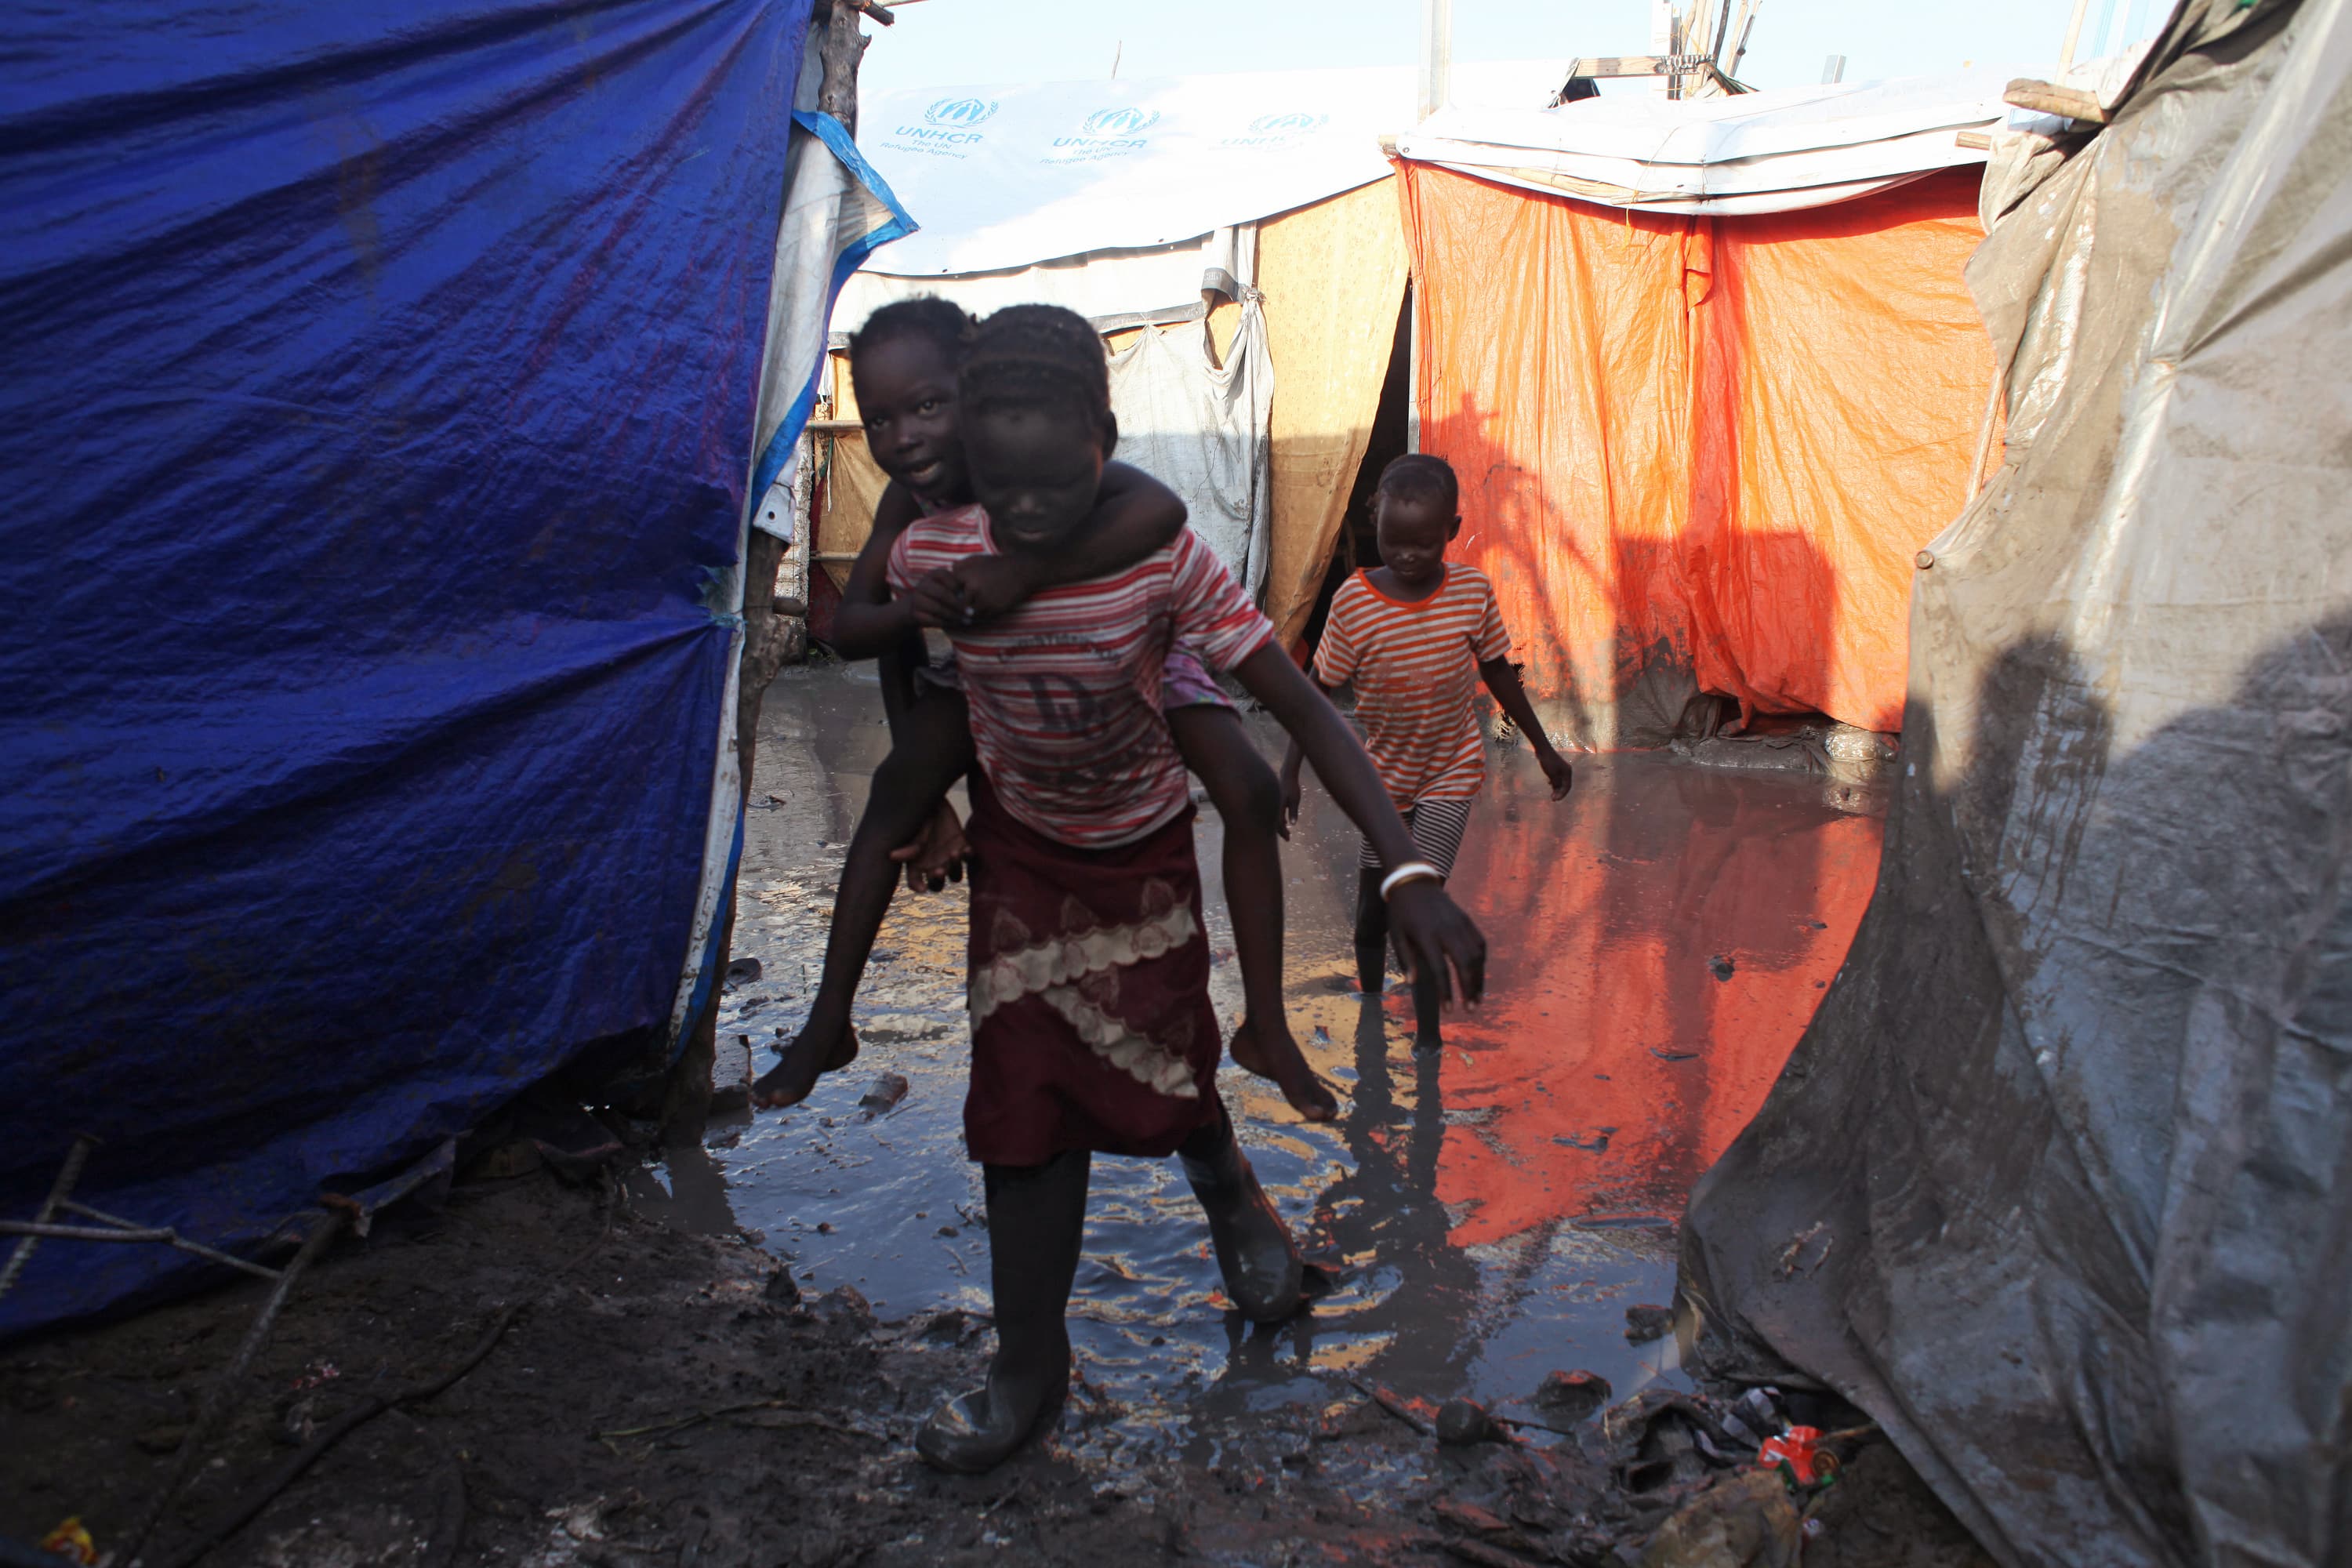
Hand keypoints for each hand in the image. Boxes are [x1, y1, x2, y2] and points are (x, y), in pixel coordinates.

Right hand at [889, 802, 969, 891]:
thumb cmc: (918, 818)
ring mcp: (949, 859)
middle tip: (938, 870)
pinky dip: (968, 855)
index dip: (918, 886)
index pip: (916, 883)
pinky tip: (965, 849)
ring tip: (952, 853)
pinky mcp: (962, 847)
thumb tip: (892, 856)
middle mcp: (933, 866)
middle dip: (938, 880)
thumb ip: (909, 847)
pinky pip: (968, 858)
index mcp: (917, 865)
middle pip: (937, 885)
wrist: (932, 802)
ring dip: (955, 868)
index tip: (922, 887)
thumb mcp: (913, 832)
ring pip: (955, 875)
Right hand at [904, 566, 968, 629]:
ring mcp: (916, 598)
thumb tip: (971, 599)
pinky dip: (944, 623)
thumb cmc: (939, 595)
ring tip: (965, 620)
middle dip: (958, 604)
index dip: (958, 588)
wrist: (917, 606)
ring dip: (953, 616)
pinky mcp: (914, 612)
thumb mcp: (948, 587)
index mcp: (933, 574)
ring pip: (937, 608)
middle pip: (942, 593)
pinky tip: (954, 624)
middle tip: (970, 613)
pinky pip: (931, 619)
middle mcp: (923, 584)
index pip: (946, 577)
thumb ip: (958, 589)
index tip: (969, 597)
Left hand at [949, 553, 1041, 625]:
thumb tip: (951, 569)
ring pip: (970, 612)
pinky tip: (980, 612)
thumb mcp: (979, 559)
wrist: (1022, 571)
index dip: (951, 592)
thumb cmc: (999, 564)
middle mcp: (974, 588)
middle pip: (959, 603)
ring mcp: (985, 599)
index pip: (951, 589)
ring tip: (966, 613)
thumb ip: (963, 564)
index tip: (951, 595)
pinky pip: (983, 616)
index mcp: (968, 575)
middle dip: (959, 605)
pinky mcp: (995, 608)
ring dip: (969, 613)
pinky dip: (981, 615)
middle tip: (955, 609)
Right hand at [1278, 768, 1301, 840]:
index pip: (1279, 824)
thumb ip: (1293, 812)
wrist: (1287, 775)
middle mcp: (1274, 807)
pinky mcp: (1276, 801)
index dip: (1283, 832)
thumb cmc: (1292, 787)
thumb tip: (1293, 824)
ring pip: (1275, 819)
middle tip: (1288, 838)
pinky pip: (1276, 813)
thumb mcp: (1294, 800)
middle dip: (1282, 831)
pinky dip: (1280, 819)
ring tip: (1288, 832)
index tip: (1288, 839)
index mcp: (1278, 808)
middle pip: (1275, 823)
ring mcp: (1274, 804)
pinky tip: (1286, 822)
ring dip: (1281, 826)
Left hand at [1384, 882, 1485, 1008]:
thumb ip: (1406, 959)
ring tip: (1477, 998)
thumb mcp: (1397, 935)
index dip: (1445, 992)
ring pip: (1476, 955)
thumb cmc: (1401, 912)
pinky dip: (1482, 961)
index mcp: (1426, 935)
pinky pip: (1480, 942)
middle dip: (1469, 989)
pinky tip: (1480, 975)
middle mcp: (1447, 930)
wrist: (1413, 881)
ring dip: (1479, 979)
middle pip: (1465, 964)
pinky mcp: (1467, 919)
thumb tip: (1413, 984)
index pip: (1440, 970)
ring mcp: (1460, 923)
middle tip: (1470, 1009)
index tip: (1448, 1011)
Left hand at [1537, 747, 1573, 799]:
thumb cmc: (1548, 761)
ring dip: (1556, 788)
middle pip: (1564, 785)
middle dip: (1559, 793)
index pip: (1567, 787)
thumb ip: (1556, 783)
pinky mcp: (1555, 768)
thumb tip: (1558, 790)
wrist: (1543, 750)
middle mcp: (1566, 771)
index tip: (1556, 800)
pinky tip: (1549, 784)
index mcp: (1568, 772)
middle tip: (1553, 799)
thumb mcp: (1552, 774)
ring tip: (1551, 795)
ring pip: (1560, 782)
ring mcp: (1561, 769)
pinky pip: (1556, 778)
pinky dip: (1553, 782)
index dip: (1562, 794)